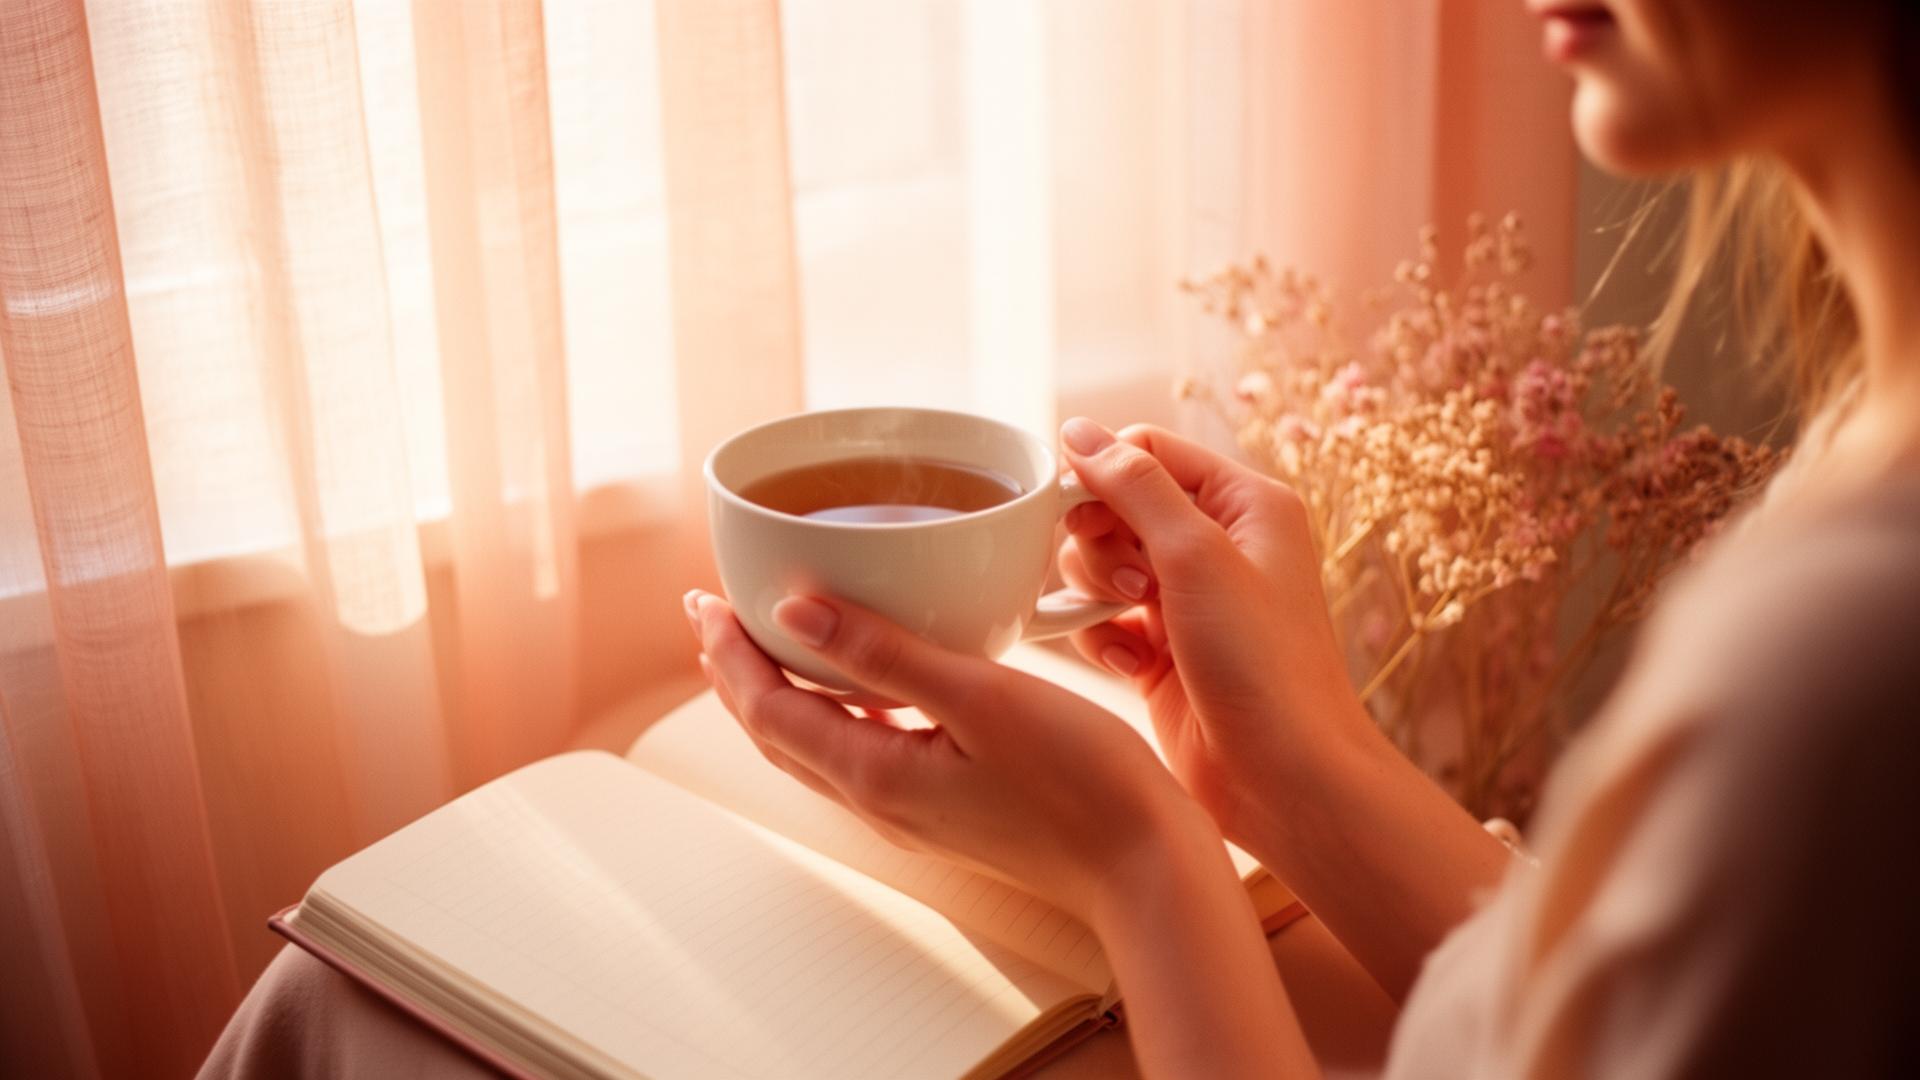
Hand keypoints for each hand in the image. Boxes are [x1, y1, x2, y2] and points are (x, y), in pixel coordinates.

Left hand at [682, 587, 1222, 925]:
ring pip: (819, 744)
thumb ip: (884, 653)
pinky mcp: (947, 807)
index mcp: (875, 774)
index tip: (704, 600)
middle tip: (715, 614)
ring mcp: (913, 809)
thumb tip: (795, 611)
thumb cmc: (1081, 784)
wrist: (1146, 865)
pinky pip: (866, 750)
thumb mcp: (980, 698)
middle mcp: (880, 800)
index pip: (767, 710)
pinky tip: (869, 682)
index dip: (728, 655)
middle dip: (739, 672)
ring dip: (785, 690)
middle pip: (778, 732)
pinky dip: (842, 708)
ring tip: (772, 641)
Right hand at [1055, 418, 1371, 841]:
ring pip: (1097, 565)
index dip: (1102, 475)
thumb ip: (1134, 485)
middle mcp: (1216, 545)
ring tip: (1134, 626)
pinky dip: (1101, 638)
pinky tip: (1129, 665)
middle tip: (1131, 586)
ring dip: (1097, 592)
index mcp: (1244, 504)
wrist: (1283, 779)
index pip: (1147, 451)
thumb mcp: (1197, 556)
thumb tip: (1077, 432)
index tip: (1075, 512)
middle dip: (1101, 544)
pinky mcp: (1159, 652)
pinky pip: (1099, 621)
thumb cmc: (1262, 665)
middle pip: (1113, 506)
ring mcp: (1186, 601)